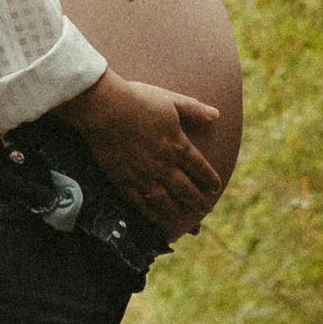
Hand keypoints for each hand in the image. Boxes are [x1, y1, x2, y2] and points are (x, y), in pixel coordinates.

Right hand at [66, 66, 223, 236]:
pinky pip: (142, 204)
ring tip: (187, 223)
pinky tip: (157, 220)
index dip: (209, 180)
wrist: (106, 109)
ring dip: (179, 214)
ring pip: (166, 202)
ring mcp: (144, 176)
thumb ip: (194, 109)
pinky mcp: (124, 181)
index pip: (200, 168)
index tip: (215, 188)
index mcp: (178, 146)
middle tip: (205, 210)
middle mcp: (165, 166)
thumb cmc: (138, 100)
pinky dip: (153, 215)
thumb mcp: (171, 101)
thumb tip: (217, 114)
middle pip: (186, 190)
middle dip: (198, 202)